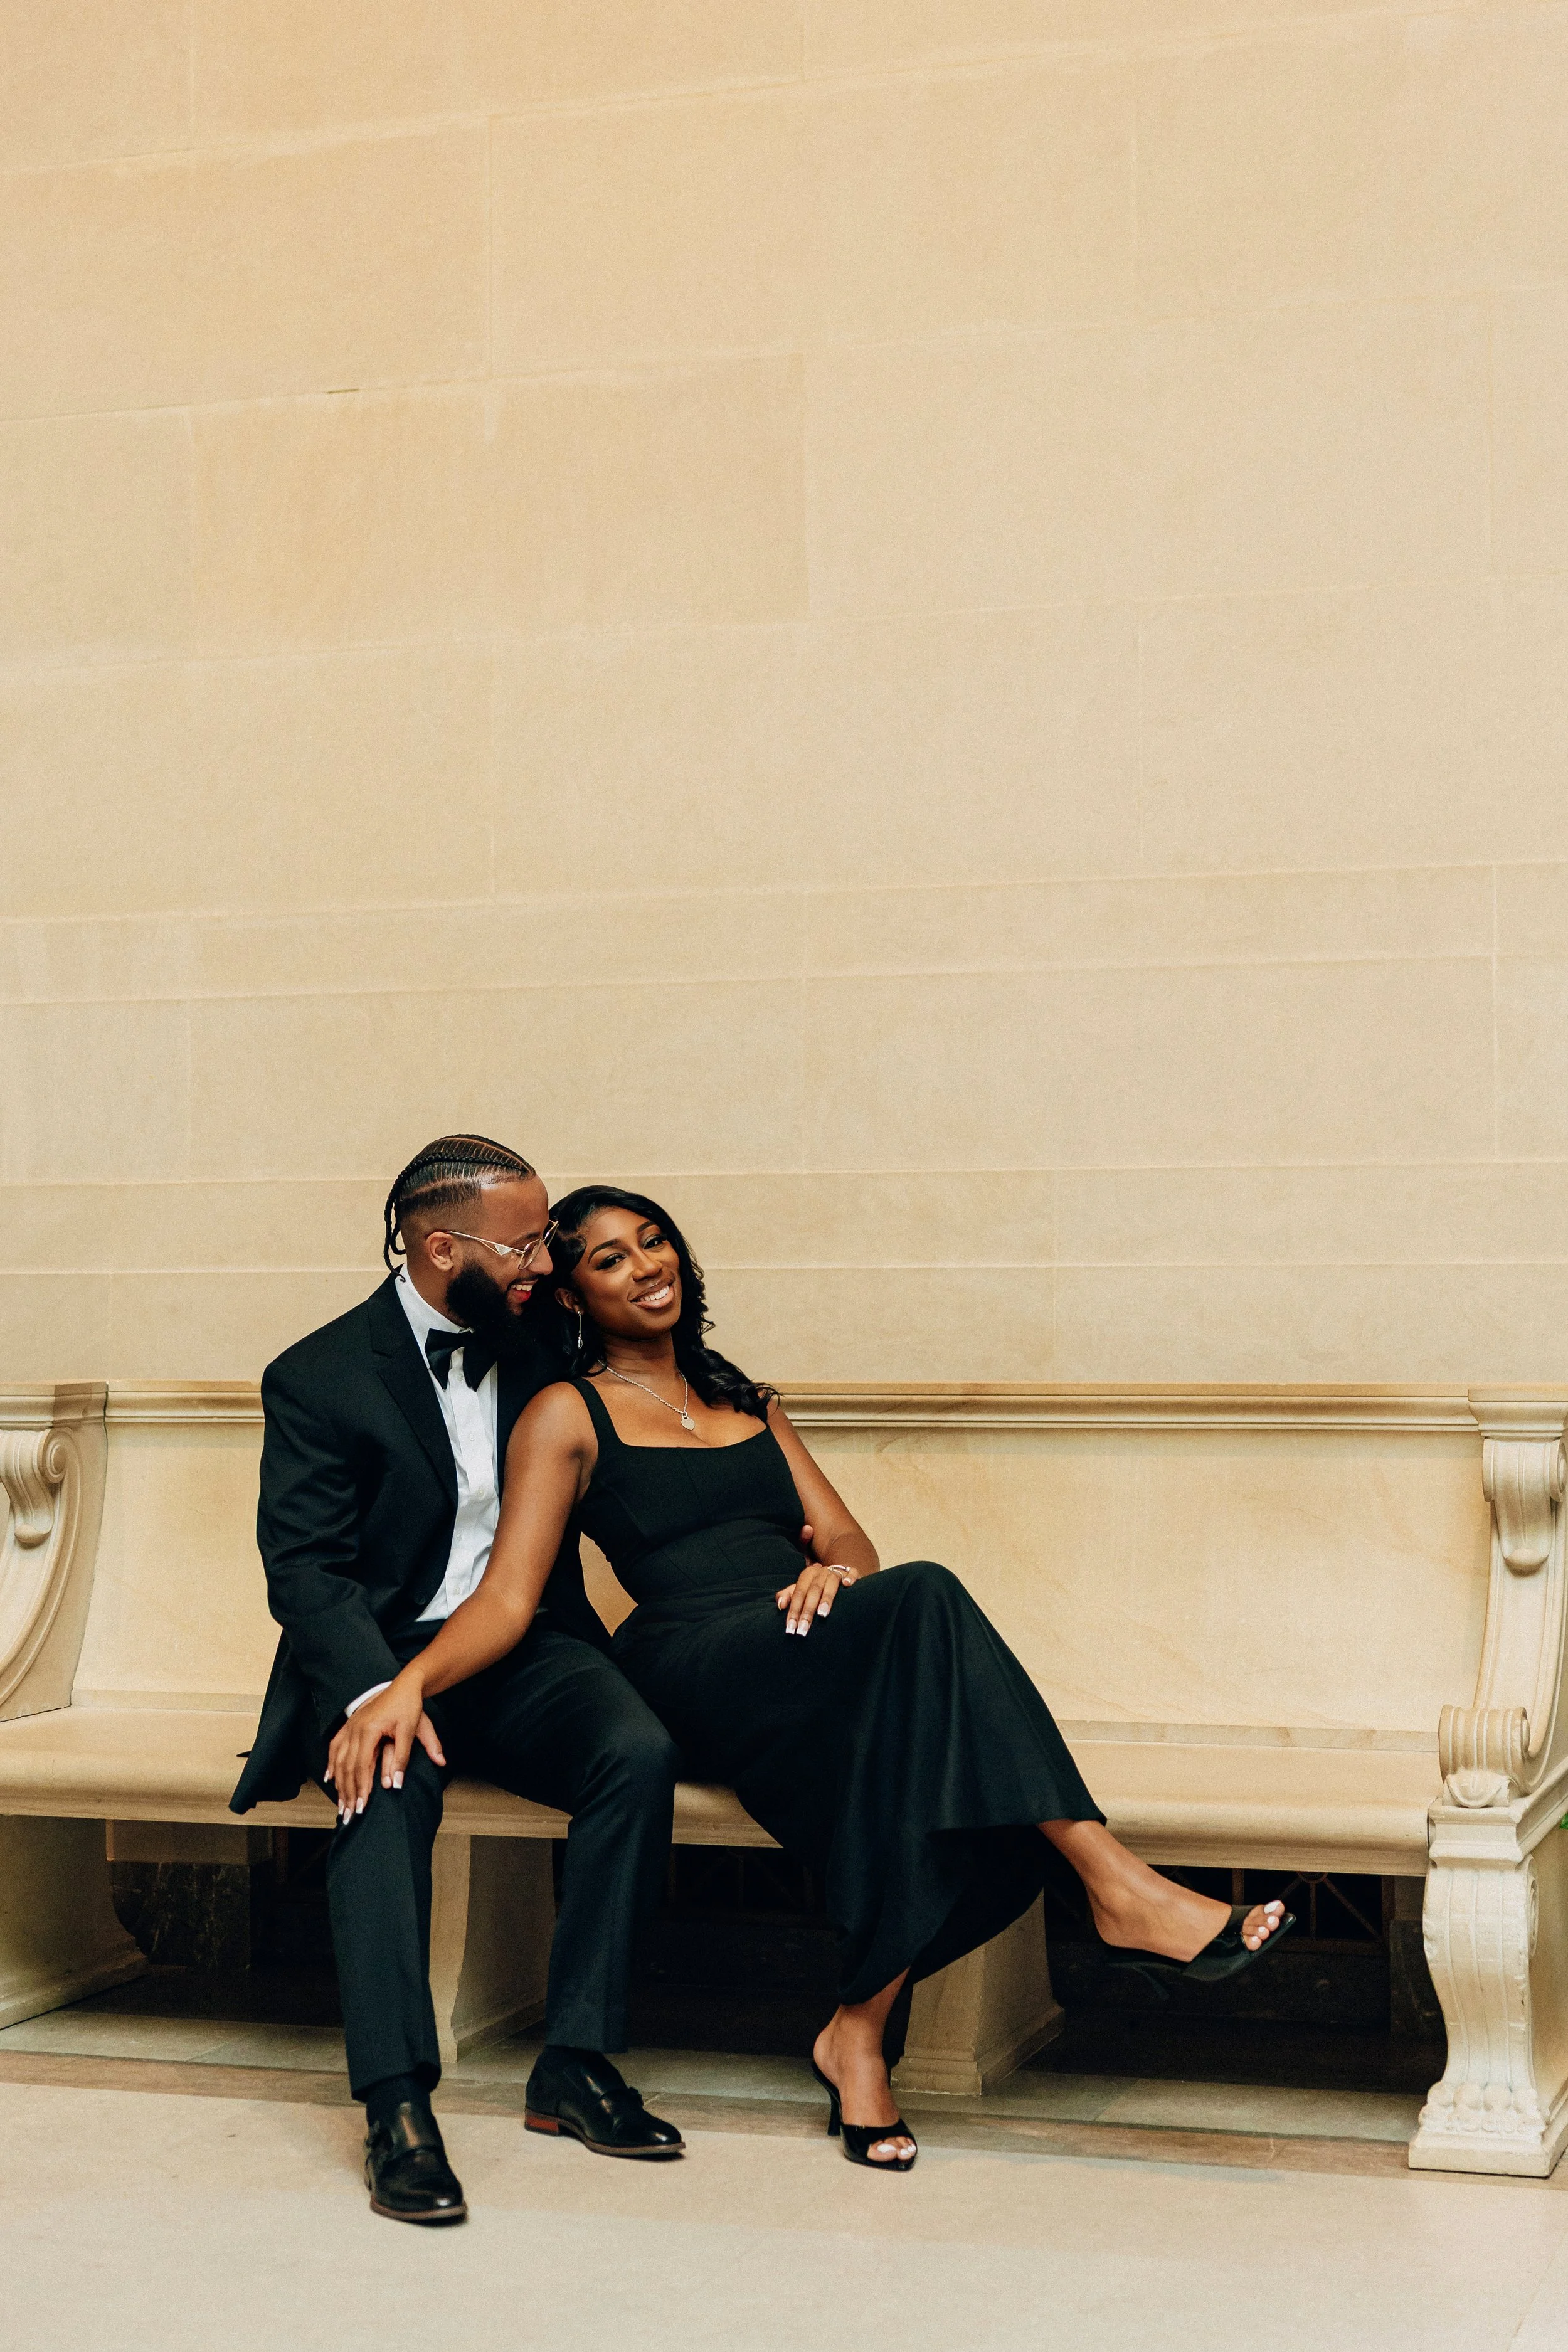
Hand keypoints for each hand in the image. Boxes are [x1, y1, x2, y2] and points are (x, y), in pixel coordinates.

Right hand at [324, 1671, 445, 1820]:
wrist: (404, 1684)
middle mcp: (354, 1729)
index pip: (361, 1766)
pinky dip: (331, 1764)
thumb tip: (397, 1785)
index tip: (362, 1808)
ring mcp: (350, 1727)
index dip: (360, 1788)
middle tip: (349, 1814)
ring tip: (340, 1804)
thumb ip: (403, 1757)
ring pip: (338, 1760)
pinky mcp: (350, 1726)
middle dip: (347, 1793)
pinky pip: (335, 1747)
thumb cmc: (409, 1706)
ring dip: (339, 1784)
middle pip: (346, 1767)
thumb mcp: (412, 1730)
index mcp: (369, 1730)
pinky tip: (329, 1779)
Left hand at [775, 1560, 857, 1636]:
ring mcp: (837, 1572)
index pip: (798, 1593)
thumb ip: (788, 1596)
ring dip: (826, 1598)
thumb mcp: (801, 1590)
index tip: (791, 1628)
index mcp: (807, 1574)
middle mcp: (821, 1571)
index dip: (793, 1611)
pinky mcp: (852, 1573)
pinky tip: (847, 1586)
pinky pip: (852, 1573)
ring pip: (831, 1582)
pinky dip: (850, 1578)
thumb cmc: (816, 1587)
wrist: (837, 1574)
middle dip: (807, 1611)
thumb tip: (780, 1605)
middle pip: (813, 1590)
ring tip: (822, 1614)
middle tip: (803, 1629)